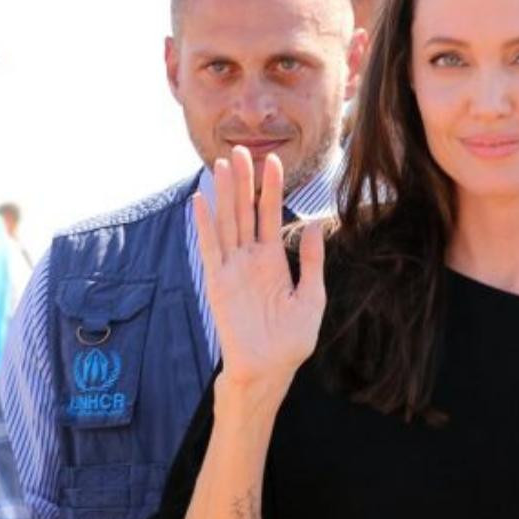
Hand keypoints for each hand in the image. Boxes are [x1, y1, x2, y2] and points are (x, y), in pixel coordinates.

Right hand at [194, 146, 325, 408]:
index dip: (271, 189)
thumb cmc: (291, 340)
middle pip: (245, 212)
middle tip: (240, 148)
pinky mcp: (218, 283)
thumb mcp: (312, 296)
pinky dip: (204, 225)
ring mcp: (232, 269)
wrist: (269, 370)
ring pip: (227, 222)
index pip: (271, 216)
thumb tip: (318, 224)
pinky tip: (200, 200)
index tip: (273, 160)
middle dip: (243, 181)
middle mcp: (250, 259)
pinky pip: (210, 248)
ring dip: (224, 194)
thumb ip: (312, 260)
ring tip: (221, 164)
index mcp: (273, 261)